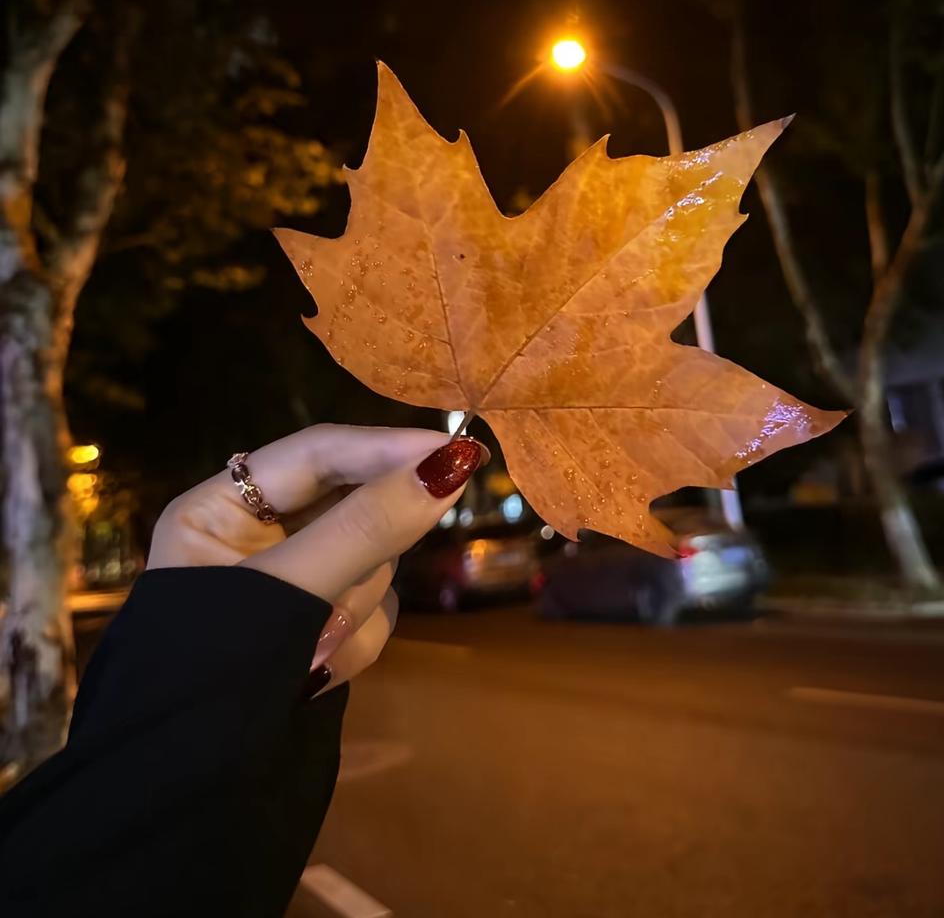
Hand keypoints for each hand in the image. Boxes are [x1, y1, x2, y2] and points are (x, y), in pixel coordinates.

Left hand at [147, 424, 486, 693]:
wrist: (182, 801)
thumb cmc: (211, 678)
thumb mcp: (283, 595)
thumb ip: (365, 529)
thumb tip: (448, 467)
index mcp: (220, 509)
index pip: (318, 452)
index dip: (385, 448)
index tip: (456, 451)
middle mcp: (259, 538)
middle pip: (354, 507)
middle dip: (361, 554)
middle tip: (359, 580)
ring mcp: (295, 586)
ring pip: (372, 563)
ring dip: (352, 610)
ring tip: (310, 653)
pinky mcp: (322, 628)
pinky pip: (373, 611)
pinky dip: (353, 643)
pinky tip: (313, 674)